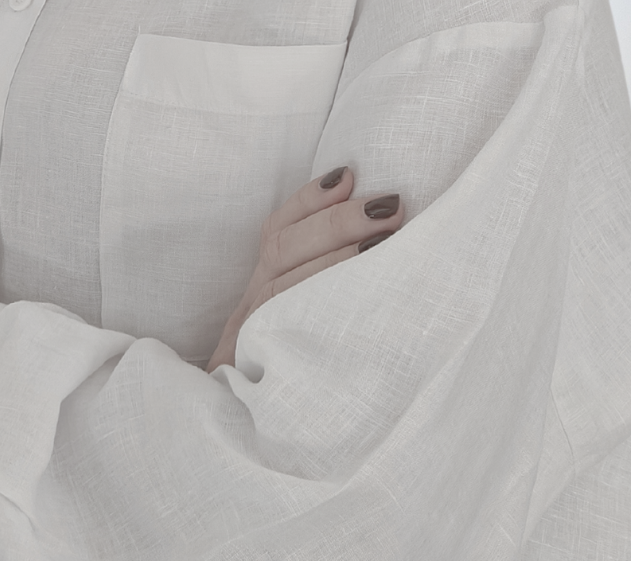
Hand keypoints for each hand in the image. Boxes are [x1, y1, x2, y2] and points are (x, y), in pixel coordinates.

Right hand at [206, 166, 403, 371]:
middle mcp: (249, 319)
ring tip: (386, 242)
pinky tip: (365, 307)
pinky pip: (287, 347)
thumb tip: (379, 235)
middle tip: (390, 206)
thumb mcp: (291, 333)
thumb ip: (314, 290)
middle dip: (336, 224)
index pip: (275, 235)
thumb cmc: (280, 390)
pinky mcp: (259, 387)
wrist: (240, 458)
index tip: (348, 173)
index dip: (308, 201)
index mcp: (255, 301)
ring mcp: (251, 351)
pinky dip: (320, 318)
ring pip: (283, 292)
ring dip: (334, 262)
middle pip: (282, 256)